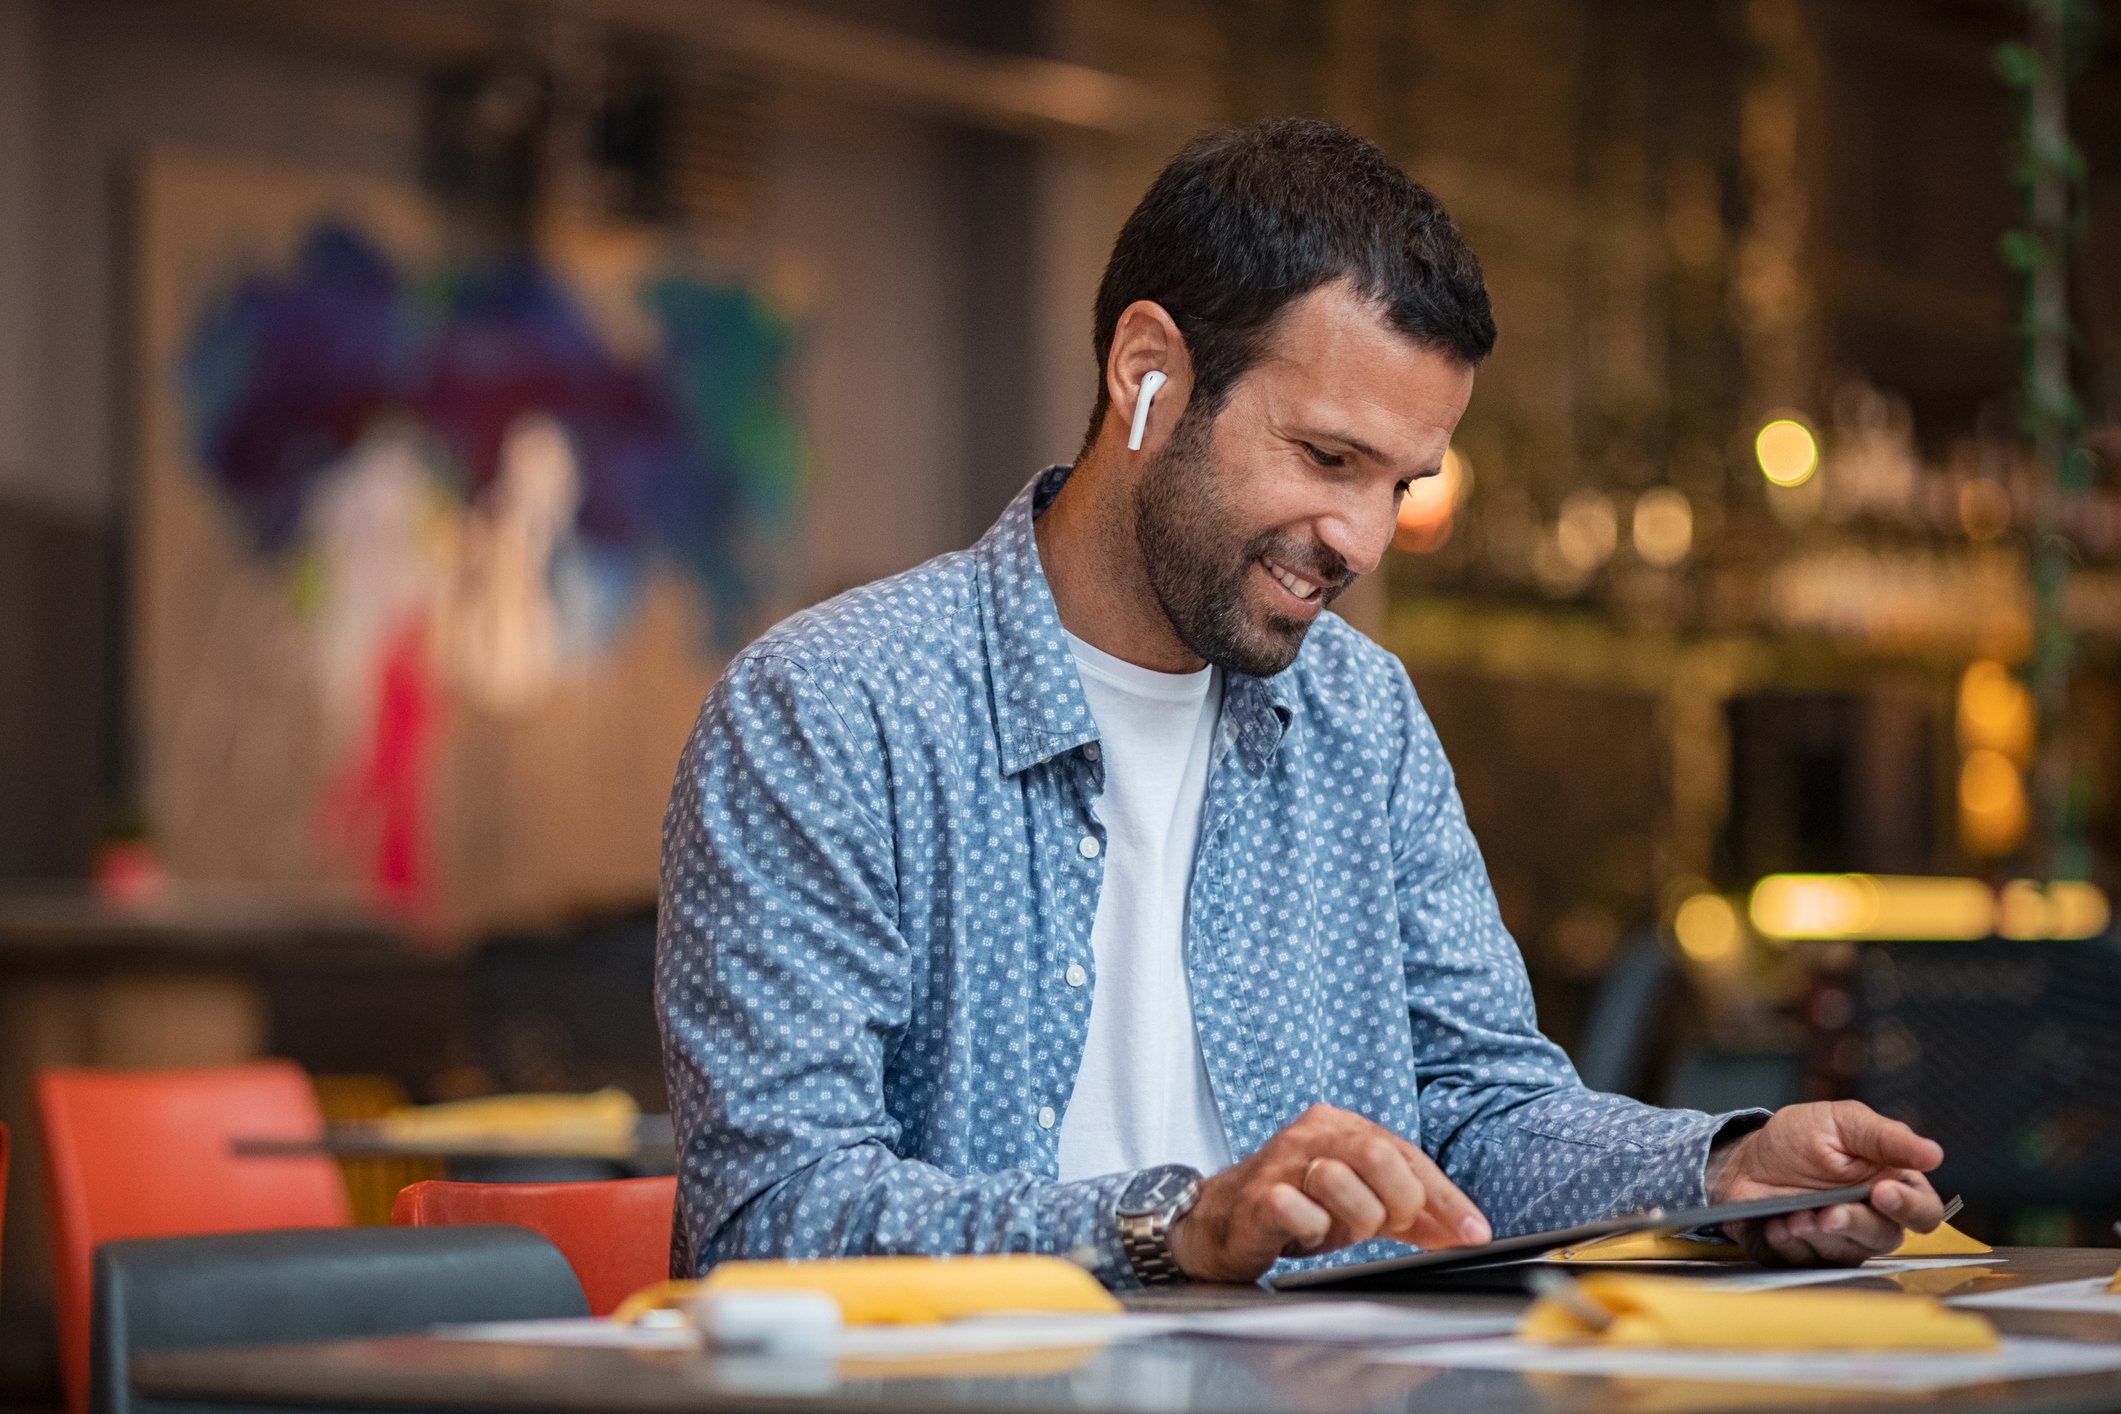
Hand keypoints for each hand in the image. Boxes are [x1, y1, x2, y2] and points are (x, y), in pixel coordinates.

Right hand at [1166, 1103, 1491, 1282]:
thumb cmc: (1293, 1208)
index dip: (1447, 1197)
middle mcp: (1312, 1132)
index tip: (1475, 1233)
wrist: (1218, 1224)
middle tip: (1382, 1227)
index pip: (1408, 1155)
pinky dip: (1312, 1231)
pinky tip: (1301, 1233)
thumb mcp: (1358, 1205)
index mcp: (1340, 1125)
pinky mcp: (1259, 1195)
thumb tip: (1466, 1231)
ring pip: (1343, 1182)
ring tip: (1330, 1228)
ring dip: (1349, 1220)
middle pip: (1381, 1156)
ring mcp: (1282, 1161)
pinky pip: (1302, 1213)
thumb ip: (1409, 1213)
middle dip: (1396, 1204)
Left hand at [1707, 1101, 1945, 1266]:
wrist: (1744, 1161)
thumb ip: (1885, 1138)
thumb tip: (1933, 1153)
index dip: (1909, 1207)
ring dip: (1818, 1233)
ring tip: (1794, 1215)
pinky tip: (1777, 1225)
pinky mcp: (1810, 1256)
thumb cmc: (1798, 1139)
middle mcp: (1873, 1218)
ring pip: (1848, 1252)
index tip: (1882, 1192)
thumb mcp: (1840, 1123)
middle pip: (1886, 1237)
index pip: (1924, 1210)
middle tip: (1830, 1213)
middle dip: (1855, 1223)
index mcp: (1892, 1184)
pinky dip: (1791, 1243)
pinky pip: (1809, 1261)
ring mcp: (1842, 1241)